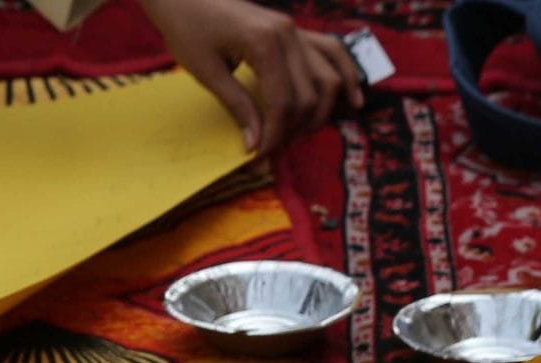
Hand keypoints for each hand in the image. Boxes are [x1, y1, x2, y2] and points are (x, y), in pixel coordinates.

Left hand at [137, 0, 362, 154]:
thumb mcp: (207, 72)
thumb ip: (237, 105)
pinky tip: (352, 99)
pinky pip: (330, 51)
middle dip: (296, 127)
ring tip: (305, 134)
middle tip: (275, 149)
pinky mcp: (294, 30)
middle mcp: (289, 33)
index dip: (275, 133)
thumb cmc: (188, 31)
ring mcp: (295, 29)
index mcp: (265, 43)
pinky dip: (344, 75)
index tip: (260, 155)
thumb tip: (255, 143)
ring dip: (322, 109)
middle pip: (309, 92)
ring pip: (327, 74)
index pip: (283, 100)